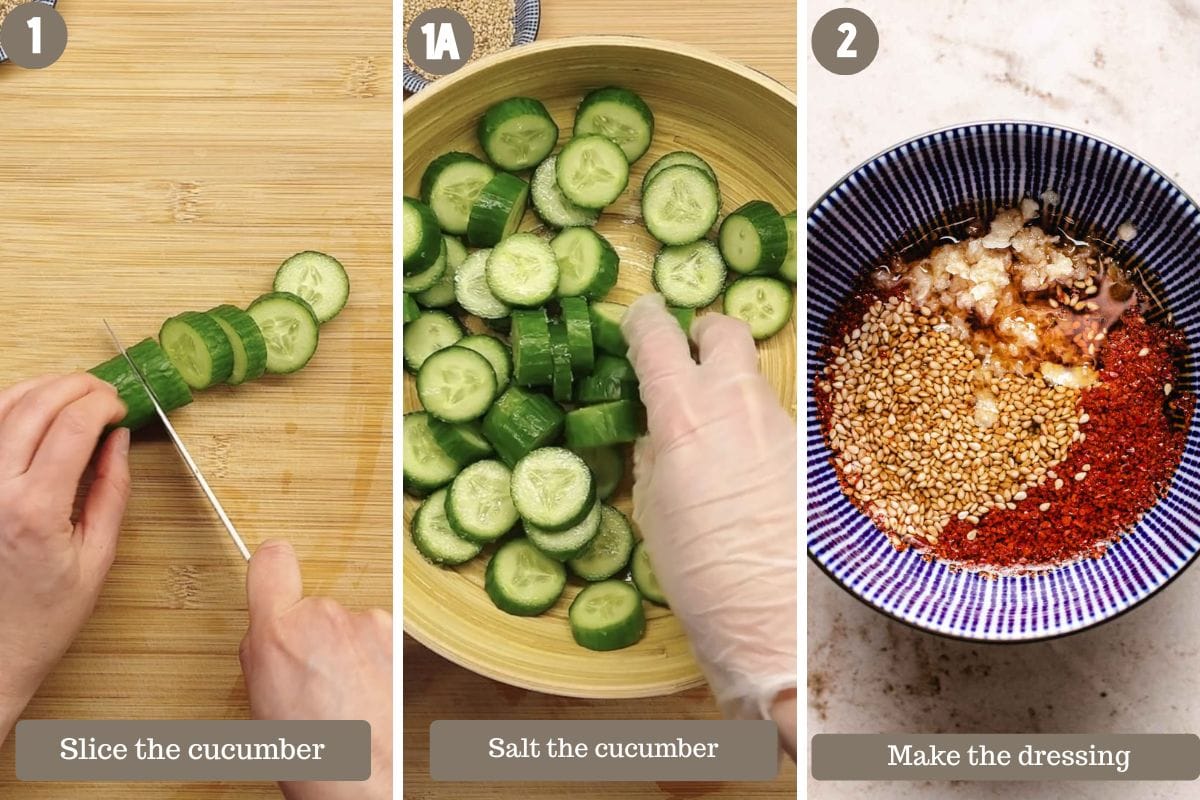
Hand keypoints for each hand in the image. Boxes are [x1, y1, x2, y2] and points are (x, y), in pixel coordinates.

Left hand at [0, 374, 130, 743]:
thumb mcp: (97, 555)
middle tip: (101, 391)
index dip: (102, 403)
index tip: (120, 406)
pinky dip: (8, 408)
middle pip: (35, 406)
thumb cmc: (43, 615)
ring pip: (1, 408)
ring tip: (69, 392)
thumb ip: (110, 490)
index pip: (73, 426)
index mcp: (35, 511)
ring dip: (39, 389)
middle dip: (75, 386)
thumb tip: (118, 441)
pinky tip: (31, 410)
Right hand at [240, 540, 392, 799]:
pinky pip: (374, 636)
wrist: (361, 775)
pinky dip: (371, 657)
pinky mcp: (393, 633)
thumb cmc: (310, 749)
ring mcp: (362, 621)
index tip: (274, 570)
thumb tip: (272, 627)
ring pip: (346, 624)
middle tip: (314, 676)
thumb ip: (264, 646)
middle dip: (312, 633)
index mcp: (275, 633)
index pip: (271, 562)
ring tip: (344, 692)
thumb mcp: (260, 695)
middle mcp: (321, 616)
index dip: (272, 568)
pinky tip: (367, 689)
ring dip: (346, 648)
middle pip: (312, 606)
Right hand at [621, 295, 796, 752]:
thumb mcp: (653, 505)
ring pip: (752, 376)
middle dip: (702, 333)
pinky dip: (753, 425)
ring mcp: (779, 424)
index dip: (643, 320)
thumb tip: (659, 428)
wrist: (770, 620)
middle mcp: (737, 404)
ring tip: (711, 427)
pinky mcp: (805, 451)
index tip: (637, 319)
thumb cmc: (698, 573)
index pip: (658, 334)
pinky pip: (773, 417)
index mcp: (683, 414)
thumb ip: (655, 449)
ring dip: (729, 386)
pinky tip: (743, 464)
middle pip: (724, 328)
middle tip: (685, 357)